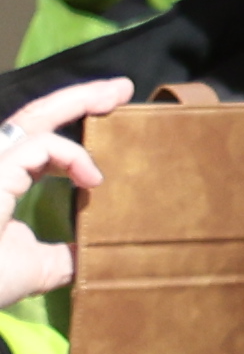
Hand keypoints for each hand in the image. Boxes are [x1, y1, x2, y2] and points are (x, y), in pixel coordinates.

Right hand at [0, 79, 100, 314]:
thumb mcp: (38, 266)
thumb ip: (64, 254)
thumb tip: (95, 253)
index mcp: (1, 180)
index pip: (36, 142)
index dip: (70, 127)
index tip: (110, 117)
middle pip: (33, 118)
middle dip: (78, 98)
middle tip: (121, 87)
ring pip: (33, 120)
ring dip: (78, 102)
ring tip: (119, 96)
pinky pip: (37, 146)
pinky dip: (70, 154)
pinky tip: (92, 178)